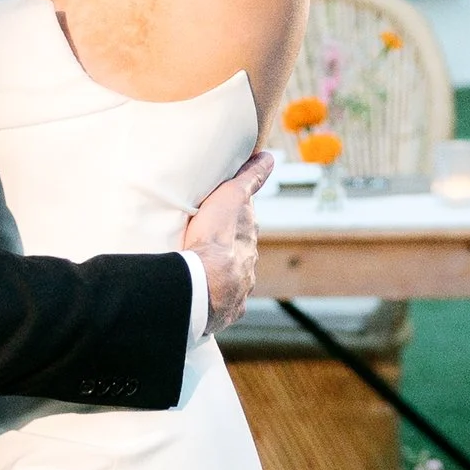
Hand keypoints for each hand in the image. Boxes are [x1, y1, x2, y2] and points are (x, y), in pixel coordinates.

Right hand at [181, 152, 270, 336]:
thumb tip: (269, 156)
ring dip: (220, 278)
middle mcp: (248, 268)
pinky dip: (214, 302)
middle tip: (207, 246)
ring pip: (231, 282)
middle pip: (240, 257)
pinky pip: (221, 307)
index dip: (235, 222)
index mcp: (248, 242)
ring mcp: (238, 292)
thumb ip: (250, 178)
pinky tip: (202, 300)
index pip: (244, 229)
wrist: (202, 286)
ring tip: (200, 275)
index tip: (223, 219)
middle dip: (228, 252)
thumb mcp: (231, 198)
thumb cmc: (214, 240)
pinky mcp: (225, 313)